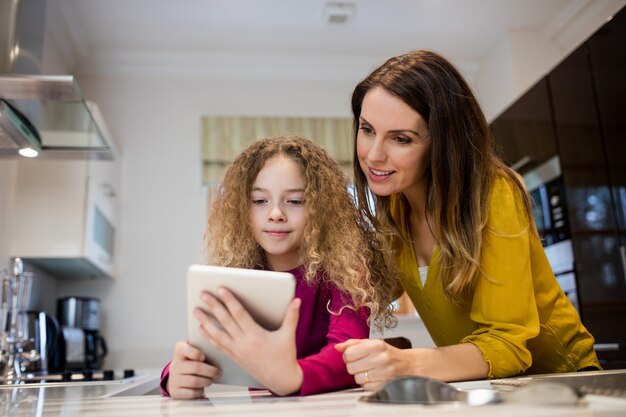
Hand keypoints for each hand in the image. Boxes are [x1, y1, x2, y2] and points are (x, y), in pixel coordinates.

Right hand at [167, 341, 220, 398]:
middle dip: (210, 371)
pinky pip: (192, 393)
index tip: (203, 357)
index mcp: (180, 352)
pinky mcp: (176, 392)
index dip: (194, 353)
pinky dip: (200, 391)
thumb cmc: (191, 364)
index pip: (184, 349)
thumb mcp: (194, 355)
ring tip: (211, 380)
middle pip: (195, 367)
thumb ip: (204, 352)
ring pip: (195, 381)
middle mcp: (175, 365)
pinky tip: (202, 388)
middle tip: (218, 373)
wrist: (178, 378)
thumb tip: (219, 357)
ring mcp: (174, 379)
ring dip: (207, 381)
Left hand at [194, 288, 302, 394]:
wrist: (281, 380)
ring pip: (217, 334)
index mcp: (256, 336)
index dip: (229, 300)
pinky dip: (209, 336)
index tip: (221, 289)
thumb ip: (291, 317)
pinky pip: (218, 345)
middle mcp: (243, 343)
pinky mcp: (234, 358)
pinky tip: (202, 328)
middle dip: (213, 306)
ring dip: (205, 321)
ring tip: (196, 311)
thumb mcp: (289, 336)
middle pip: (225, 321)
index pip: (239, 314)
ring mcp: (237, 351)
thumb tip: (297, 300)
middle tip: (203, 294)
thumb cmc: (285, 357)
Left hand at [336, 339, 489, 388]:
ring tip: (370, 371)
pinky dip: (368, 384)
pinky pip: (366, 387)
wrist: (410, 365)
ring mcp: (384, 372)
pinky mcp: (386, 384)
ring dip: (361, 376)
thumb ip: (353, 344)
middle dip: (354, 367)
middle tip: (363, 364)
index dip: (348, 357)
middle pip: (351, 367)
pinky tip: (375, 378)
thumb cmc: (388, 353)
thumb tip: (337, 347)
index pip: (349, 354)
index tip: (354, 356)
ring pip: (357, 379)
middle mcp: (381, 357)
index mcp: (376, 344)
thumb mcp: (372, 343)